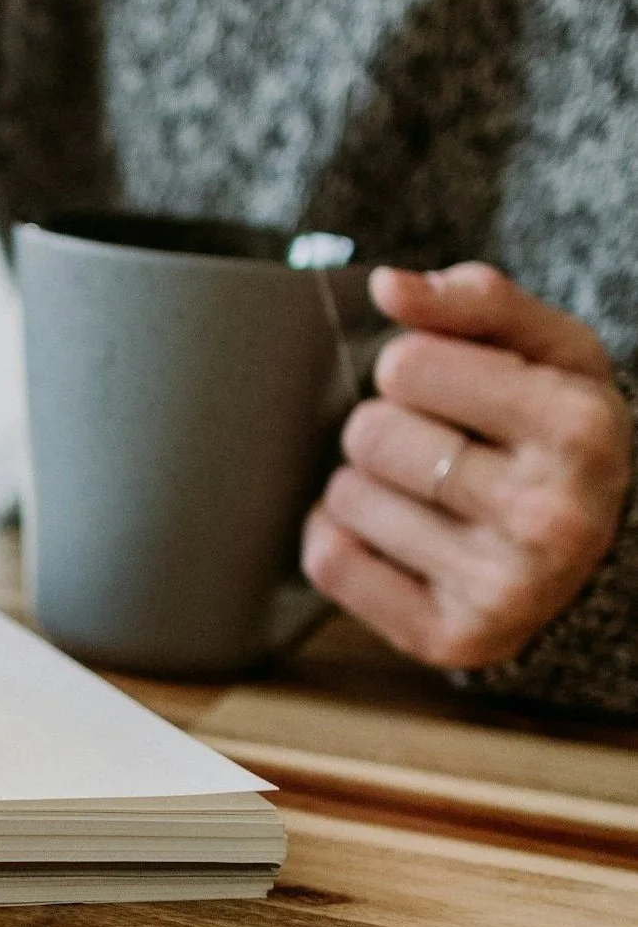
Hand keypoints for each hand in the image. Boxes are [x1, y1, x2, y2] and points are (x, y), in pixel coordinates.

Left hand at [302, 263, 630, 670]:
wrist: (595, 543)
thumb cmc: (552, 426)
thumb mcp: (544, 347)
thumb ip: (473, 299)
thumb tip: (390, 287)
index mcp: (580, 427)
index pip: (404, 365)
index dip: (411, 369)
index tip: (451, 390)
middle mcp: (552, 516)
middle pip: (369, 434)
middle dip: (386, 428)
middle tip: (438, 447)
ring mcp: (506, 588)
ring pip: (344, 497)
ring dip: (366, 486)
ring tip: (427, 495)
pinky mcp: (453, 639)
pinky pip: (330, 563)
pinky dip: (340, 542)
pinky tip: (394, 538)